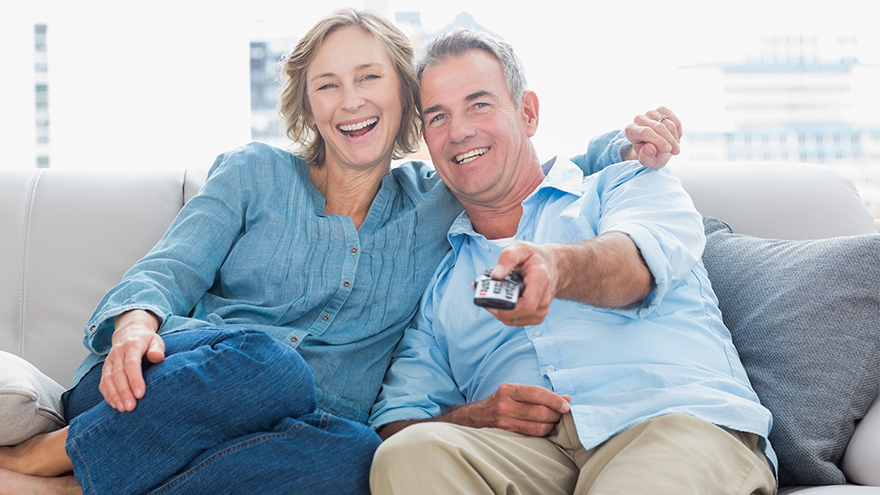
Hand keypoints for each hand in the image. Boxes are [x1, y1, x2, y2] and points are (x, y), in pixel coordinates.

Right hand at [99, 310, 164, 411]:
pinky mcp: (105, 368)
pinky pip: (103, 383)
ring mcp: (109, 361)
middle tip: (131, 407)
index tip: (140, 394)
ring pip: (107, 379)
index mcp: (132, 345)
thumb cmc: (146, 340)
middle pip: (118, 374)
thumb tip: (157, 357)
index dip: (135, 380)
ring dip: (114, 395)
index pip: (131, 364)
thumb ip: (157, 349)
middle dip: (124, 392)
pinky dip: (108, 395)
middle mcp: (117, 353)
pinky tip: (115, 405)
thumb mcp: (156, 341)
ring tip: (123, 409)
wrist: (129, 332)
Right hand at [448, 383, 570, 436]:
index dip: (555, 400)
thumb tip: (566, 399)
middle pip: (540, 412)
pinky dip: (544, 431)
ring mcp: (505, 421)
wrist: (479, 415)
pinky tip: (546, 427)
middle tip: (562, 413)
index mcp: (509, 390)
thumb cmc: (503, 400)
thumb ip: (540, 393)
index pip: (537, 394)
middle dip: (556, 414)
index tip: (566, 405)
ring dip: (552, 424)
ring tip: (554, 420)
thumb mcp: (517, 390)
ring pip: (538, 426)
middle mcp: (505, 405)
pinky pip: (532, 434)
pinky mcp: (507, 433)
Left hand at [485, 241, 559, 325]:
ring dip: (497, 310)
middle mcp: (543, 299)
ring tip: (489, 296)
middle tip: (482, 294)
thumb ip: (508, 258)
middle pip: (515, 314)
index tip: (490, 298)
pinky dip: (504, 313)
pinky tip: (498, 301)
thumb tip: (496, 275)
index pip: (527, 305)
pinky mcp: (536, 316)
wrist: (552, 266)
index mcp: (540, 281)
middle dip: (495, 307)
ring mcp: (541, 310)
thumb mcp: (521, 248)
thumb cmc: (535, 257)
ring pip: (512, 319)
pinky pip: (515, 320)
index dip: (506, 307)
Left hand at [624, 106, 681, 168]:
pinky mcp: (661, 110)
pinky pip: (674, 119)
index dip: (658, 140)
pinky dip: (678, 130)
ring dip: (675, 137)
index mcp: (631, 130)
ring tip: (675, 148)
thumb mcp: (647, 161)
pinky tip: (675, 138)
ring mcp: (650, 113)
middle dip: (670, 140)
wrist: (656, 149)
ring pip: (668, 123)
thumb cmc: (650, 155)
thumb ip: (646, 157)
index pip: (646, 132)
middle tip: (676, 151)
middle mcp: (638, 119)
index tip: (668, 149)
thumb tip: (650, 148)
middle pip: (658, 127)